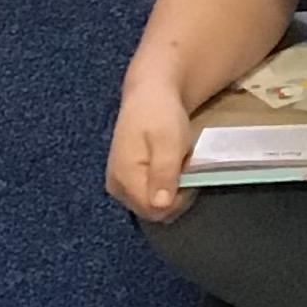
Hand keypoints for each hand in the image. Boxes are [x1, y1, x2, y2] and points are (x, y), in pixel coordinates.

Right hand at [106, 75, 194, 222]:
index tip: (190, 177)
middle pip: (152, 211)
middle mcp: (116, 187)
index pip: (155, 210)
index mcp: (124, 178)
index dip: (178, 200)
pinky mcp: (125, 181)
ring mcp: (119, 185)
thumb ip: (164, 174)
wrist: (149, 95)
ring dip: (171, 192)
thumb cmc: (160, 115)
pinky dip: (164, 187)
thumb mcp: (168, 142)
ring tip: (177, 166)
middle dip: (175, 196)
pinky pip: (148, 196)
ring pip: (152, 205)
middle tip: (184, 168)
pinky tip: (170, 169)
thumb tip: (160, 207)